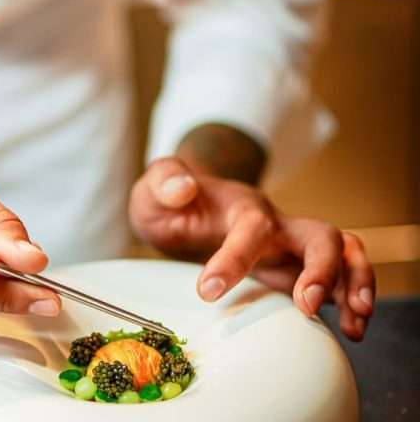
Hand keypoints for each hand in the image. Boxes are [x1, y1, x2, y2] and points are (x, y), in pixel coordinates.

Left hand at [128, 157, 374, 340]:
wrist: (185, 200)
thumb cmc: (171, 197)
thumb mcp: (154, 186)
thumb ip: (164, 181)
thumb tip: (184, 188)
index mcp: (240, 206)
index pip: (250, 226)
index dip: (234, 258)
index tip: (207, 291)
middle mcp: (275, 223)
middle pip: (319, 233)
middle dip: (322, 269)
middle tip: (307, 305)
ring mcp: (289, 244)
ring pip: (343, 251)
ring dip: (355, 283)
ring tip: (354, 324)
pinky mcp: (295, 265)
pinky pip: (338, 276)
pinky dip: (352, 299)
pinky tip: (351, 329)